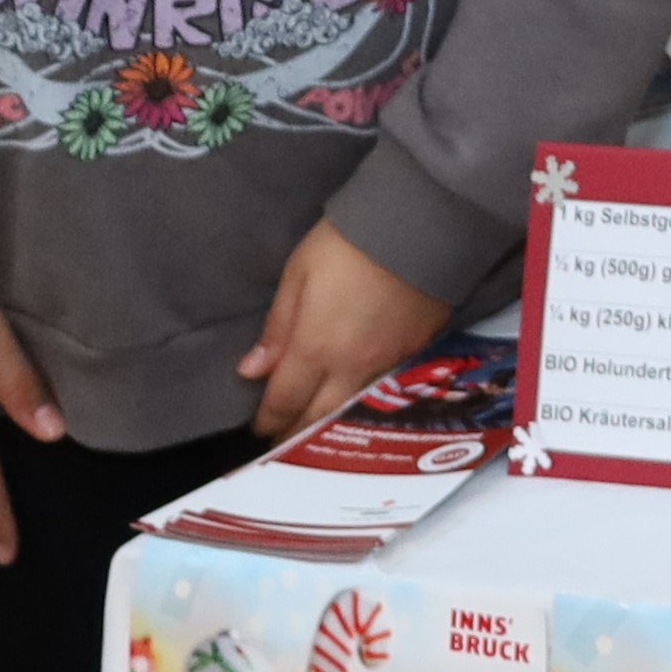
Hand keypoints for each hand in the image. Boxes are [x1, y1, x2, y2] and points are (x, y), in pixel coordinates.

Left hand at [240, 217, 454, 444]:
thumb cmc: (347, 244)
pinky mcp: (416, 352)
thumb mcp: (298, 274)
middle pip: (320, 418)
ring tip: (317, 433)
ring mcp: (387, 363)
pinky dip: (365, 403)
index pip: (285, 401)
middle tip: (284, 446)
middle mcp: (351, 367)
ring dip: (331, 425)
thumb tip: (251, 371)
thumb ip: (278, 327)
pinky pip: (384, 390)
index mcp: (315, 348)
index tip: (259, 430)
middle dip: (297, 436)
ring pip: (354, 410)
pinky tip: (359, 402)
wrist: (419, 226)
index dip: (269, 420)